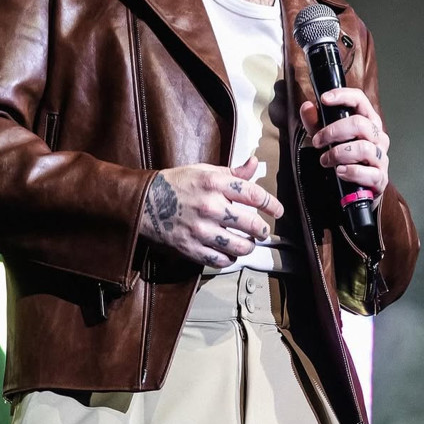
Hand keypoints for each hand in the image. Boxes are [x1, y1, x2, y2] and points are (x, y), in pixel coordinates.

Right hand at [139, 156, 283, 267]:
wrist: (144, 202)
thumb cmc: (178, 183)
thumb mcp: (204, 170)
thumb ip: (233, 171)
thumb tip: (255, 163)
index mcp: (214, 183)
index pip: (254, 194)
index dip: (272, 203)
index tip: (278, 210)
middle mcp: (210, 206)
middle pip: (251, 224)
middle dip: (262, 229)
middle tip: (263, 230)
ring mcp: (200, 229)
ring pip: (239, 246)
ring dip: (249, 246)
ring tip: (249, 242)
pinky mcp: (191, 247)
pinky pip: (220, 260)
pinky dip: (230, 258)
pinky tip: (230, 252)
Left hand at [300, 88, 389, 196]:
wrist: (352, 188)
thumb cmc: (342, 157)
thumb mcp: (324, 137)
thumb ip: (314, 122)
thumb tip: (306, 106)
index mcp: (367, 121)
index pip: (360, 100)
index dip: (342, 96)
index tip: (324, 99)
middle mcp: (377, 136)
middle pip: (359, 124)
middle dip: (333, 132)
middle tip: (317, 141)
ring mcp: (381, 157)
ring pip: (363, 148)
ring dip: (338, 154)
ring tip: (325, 160)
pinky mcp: (380, 177)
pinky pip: (369, 173)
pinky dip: (351, 172)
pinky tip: (340, 172)